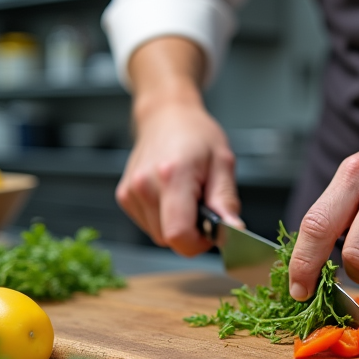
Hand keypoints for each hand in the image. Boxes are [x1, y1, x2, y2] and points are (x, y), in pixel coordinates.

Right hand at [116, 98, 241, 256]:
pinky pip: (148, 225)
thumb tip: (234, 231)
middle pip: (169, 239)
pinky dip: (164, 218)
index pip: (179, 235)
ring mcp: (131, 192)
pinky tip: (171, 196)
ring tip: (187, 195)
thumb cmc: (196, 135)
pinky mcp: (124, 196)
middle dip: (191, 233)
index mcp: (172, 176)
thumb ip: (226, 201)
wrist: (166, 116)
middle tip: (203, 204)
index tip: (212, 230)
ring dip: (177, 225)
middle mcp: (145, 186)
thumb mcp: (223, 163)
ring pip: (158, 235)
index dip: (199, 242)